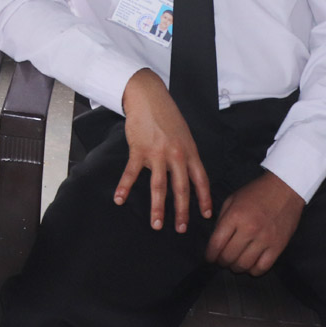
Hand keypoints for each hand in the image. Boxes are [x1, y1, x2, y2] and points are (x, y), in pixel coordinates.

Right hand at [116, 69, 212, 232]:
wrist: (148, 97)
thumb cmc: (166, 114)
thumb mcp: (185, 134)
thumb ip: (187, 154)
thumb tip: (188, 173)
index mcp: (190, 152)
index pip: (201, 181)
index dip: (204, 199)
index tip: (205, 215)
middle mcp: (176, 155)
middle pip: (181, 189)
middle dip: (181, 212)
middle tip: (180, 229)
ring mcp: (157, 154)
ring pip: (158, 186)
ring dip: (157, 208)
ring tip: (155, 224)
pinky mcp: (138, 150)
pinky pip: (132, 173)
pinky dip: (125, 187)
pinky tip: (119, 198)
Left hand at [205, 171, 303, 274]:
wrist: (285, 190)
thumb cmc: (255, 192)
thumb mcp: (232, 199)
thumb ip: (222, 218)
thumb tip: (215, 239)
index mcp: (234, 216)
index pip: (217, 242)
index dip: (210, 254)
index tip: (208, 258)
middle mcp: (249, 230)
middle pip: (229, 256)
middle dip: (221, 262)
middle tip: (220, 262)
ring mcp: (265, 240)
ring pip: (245, 264)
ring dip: (236, 268)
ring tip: (233, 265)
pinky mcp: (278, 247)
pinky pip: (263, 267)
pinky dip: (253, 271)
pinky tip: (249, 266)